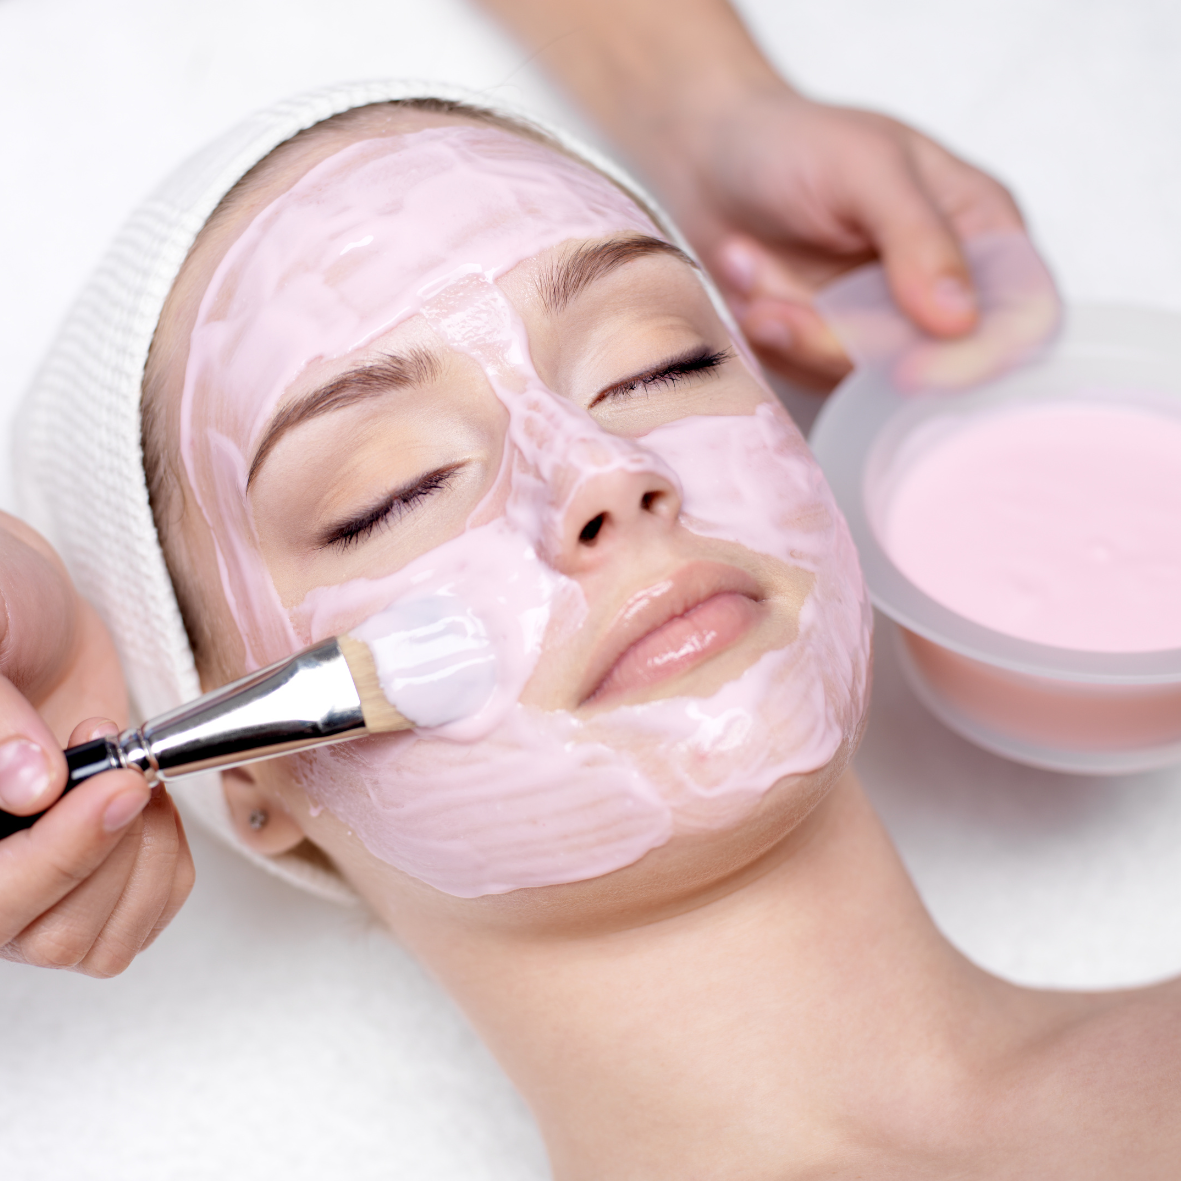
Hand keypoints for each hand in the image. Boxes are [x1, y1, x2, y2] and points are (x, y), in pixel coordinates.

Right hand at [0, 513, 193, 975]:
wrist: (32, 617)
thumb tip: (26, 786)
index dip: (58, 858)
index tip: (116, 787)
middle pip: (48, 935)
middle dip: (110, 851)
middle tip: (128, 772)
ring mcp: (28, 885)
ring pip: (96, 941)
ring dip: (142, 856)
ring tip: (130, 776)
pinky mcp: (83, 878)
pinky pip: (137, 920)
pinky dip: (165, 866)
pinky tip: (150, 806)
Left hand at [651, 86, 1026, 387]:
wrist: (709, 158)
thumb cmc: (795, 143)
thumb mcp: (865, 168)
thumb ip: (917, 238)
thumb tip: (959, 320)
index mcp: (983, 232)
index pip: (1020, 321)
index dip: (976, 359)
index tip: (907, 372)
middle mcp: (943, 289)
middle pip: (927, 362)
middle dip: (839, 338)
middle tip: (772, 304)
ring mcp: (884, 327)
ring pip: (859, 376)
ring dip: (791, 328)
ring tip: (744, 261)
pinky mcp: (829, 351)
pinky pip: (810, 373)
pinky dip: (769, 333)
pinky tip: (743, 275)